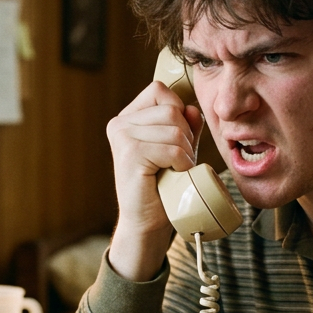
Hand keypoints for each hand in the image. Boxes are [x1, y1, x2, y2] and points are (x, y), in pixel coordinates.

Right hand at [106, 81, 203, 280]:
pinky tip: (171, 176)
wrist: (148, 222)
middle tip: (176, 161)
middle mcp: (120, 123)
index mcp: (128, 117)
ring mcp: (122, 137)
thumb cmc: (164, 185)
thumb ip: (186, 126)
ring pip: (176, 129)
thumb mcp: (179, 148)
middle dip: (185, 136)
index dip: (179, 112)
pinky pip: (173, 149)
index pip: (161, 91)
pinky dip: (181, 165)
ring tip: (173, 170)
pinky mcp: (130, 154)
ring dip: (185, 153)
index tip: (176, 140)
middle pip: (172, 109)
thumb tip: (192, 108)